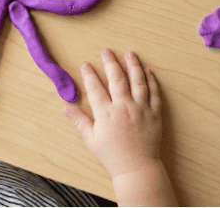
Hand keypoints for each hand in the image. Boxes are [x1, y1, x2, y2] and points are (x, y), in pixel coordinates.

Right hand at [64, 50, 162, 178]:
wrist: (137, 168)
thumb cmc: (111, 156)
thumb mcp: (91, 139)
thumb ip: (79, 121)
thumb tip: (65, 107)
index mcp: (106, 113)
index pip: (95, 88)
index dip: (89, 74)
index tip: (86, 64)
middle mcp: (123, 107)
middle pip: (116, 79)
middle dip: (110, 63)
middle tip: (106, 51)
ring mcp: (141, 109)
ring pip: (137, 81)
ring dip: (133, 65)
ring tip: (129, 53)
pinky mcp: (154, 114)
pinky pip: (154, 94)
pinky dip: (151, 81)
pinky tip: (148, 71)